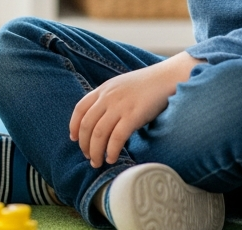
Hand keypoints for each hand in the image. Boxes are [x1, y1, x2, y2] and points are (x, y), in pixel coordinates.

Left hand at [69, 51, 203, 167]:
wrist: (168, 78)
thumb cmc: (148, 85)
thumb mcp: (122, 86)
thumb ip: (110, 99)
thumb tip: (103, 120)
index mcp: (104, 89)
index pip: (80, 108)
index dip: (74, 125)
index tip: (74, 138)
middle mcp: (108, 97)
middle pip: (87, 125)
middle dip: (85, 144)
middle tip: (88, 156)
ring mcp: (120, 106)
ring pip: (99, 133)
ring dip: (95, 151)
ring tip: (97, 162)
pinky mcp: (133, 116)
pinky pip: (117, 138)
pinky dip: (111, 151)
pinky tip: (111, 158)